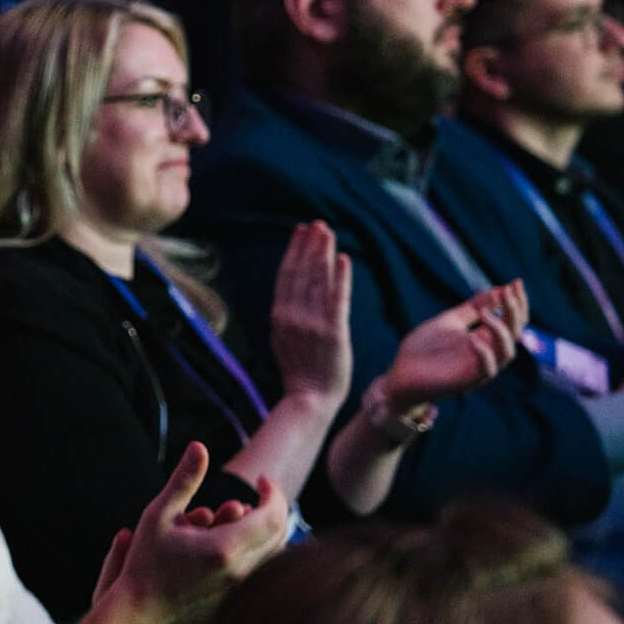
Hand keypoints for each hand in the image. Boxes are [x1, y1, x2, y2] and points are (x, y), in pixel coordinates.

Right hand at [102, 442, 288, 623]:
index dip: (273, 493)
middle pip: (281, 533)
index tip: (262, 479)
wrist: (141, 616)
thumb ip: (184, 480)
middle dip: (275, 507)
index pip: (271, 515)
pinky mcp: (241, 603)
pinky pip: (266, 572)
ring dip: (271, 529)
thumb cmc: (145, 564)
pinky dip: (264, 550)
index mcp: (225, 549)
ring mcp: (244, 592)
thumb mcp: (159, 515)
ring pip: (278, 555)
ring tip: (251, 514)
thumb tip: (199, 446)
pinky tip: (246, 540)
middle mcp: (241, 573)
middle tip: (262, 492)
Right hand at [267, 220, 352, 408]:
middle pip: (301, 272)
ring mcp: (313, 324)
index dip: (294, 251)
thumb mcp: (282, 339)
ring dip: (323, 254)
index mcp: (279, 317)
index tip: (300, 231)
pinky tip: (343, 259)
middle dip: (309, 245)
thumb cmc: (298, 371)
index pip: (286, 276)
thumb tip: (290, 292)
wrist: (309, 399)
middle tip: (316, 224)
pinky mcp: (334, 333)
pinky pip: (337, 299)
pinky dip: (340, 278)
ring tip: (327, 233)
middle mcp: (293, 316)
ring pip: (318, 280)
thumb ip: (287, 314)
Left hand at [382, 281, 525, 409]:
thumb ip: (473, 307)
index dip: (517, 302)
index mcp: (484, 337)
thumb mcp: (450, 321)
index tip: (516, 283)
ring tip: (485, 313)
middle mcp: (487, 352)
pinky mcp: (467, 381)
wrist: (401, 373)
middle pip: (514, 333)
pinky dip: (484, 354)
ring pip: (507, 352)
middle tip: (507, 293)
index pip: (511, 320)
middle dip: (514, 311)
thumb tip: (499, 289)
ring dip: (501, 331)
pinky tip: (473, 339)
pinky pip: (487, 370)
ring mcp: (478, 367)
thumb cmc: (424, 348)